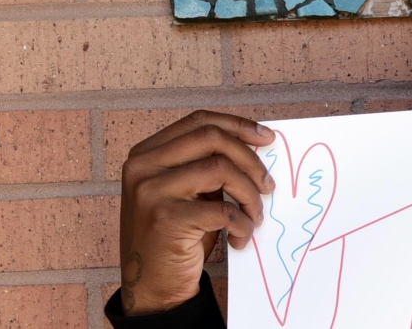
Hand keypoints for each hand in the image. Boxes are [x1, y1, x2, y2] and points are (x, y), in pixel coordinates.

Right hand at [118, 111, 276, 314]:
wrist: (153, 289)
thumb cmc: (177, 237)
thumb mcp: (187, 192)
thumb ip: (208, 165)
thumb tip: (257, 144)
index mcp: (146, 154)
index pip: (198, 122)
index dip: (238, 126)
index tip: (267, 138)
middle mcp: (142, 167)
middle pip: (211, 139)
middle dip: (250, 160)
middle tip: (268, 185)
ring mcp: (150, 192)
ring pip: (221, 169)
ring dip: (250, 196)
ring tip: (254, 216)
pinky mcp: (165, 219)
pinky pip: (223, 210)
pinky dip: (242, 224)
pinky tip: (240, 238)